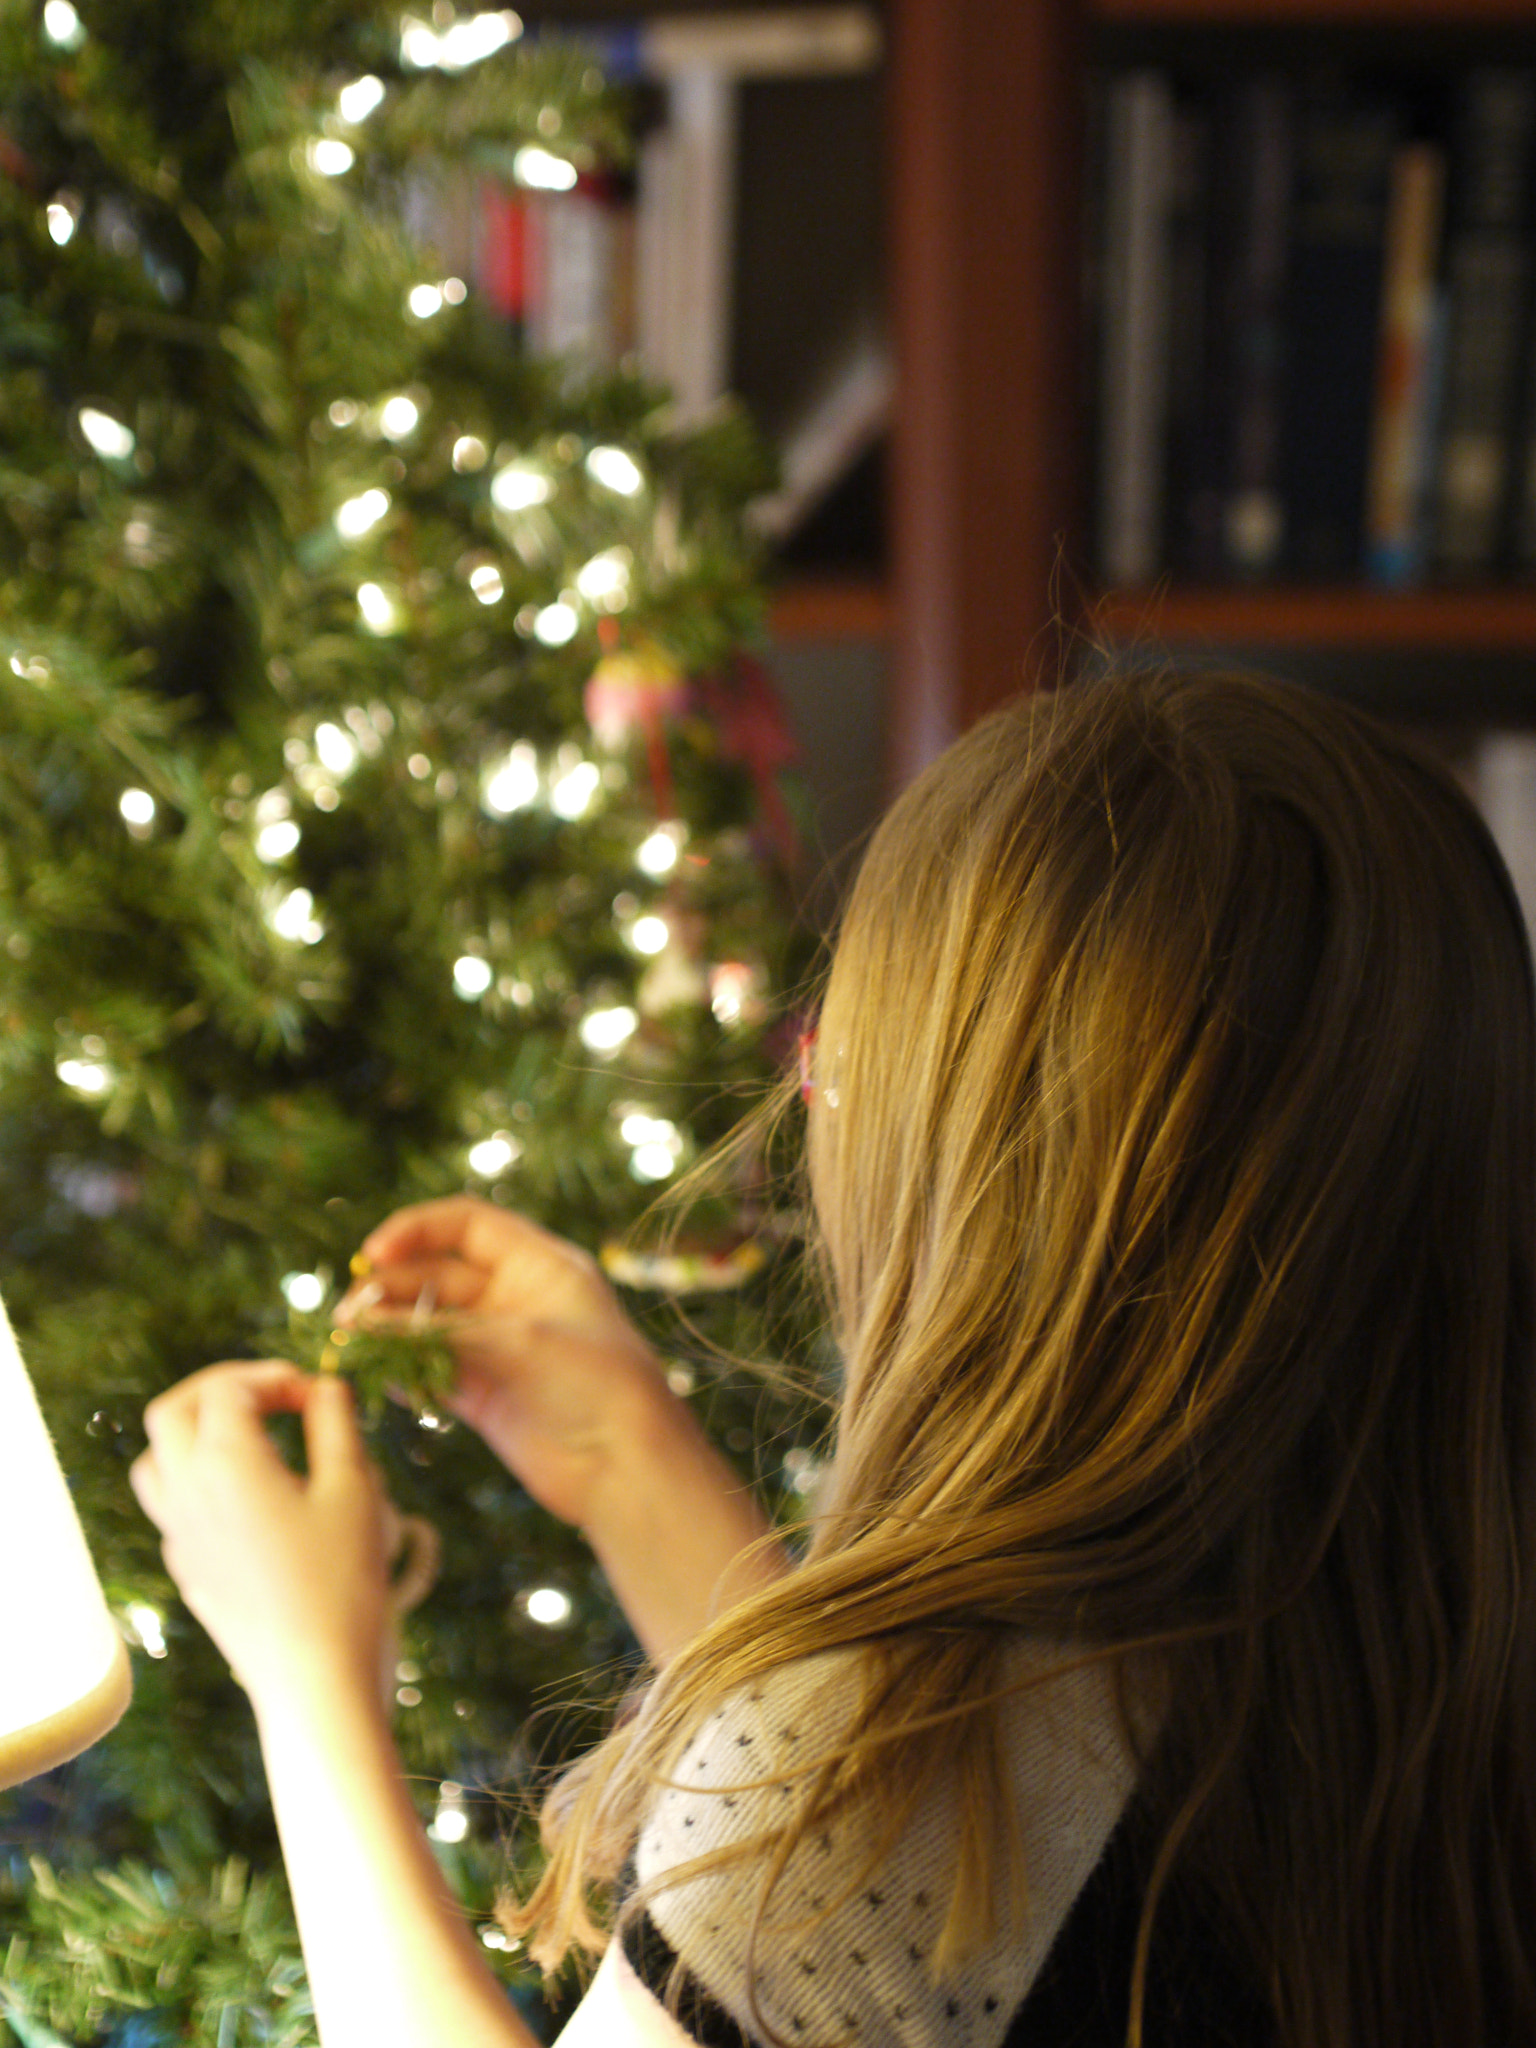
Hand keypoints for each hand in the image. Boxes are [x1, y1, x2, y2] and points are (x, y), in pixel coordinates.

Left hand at [130, 1363, 391, 1712]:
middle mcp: (185, 1493)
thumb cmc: (343, 1579)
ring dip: (194, 1433)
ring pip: (155, 1460)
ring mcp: (177, 1535)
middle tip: (272, 1395)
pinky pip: (171, 1506)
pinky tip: (251, 1498)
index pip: (228, 1388)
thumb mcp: (353, 1487)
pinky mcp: (186, 1570)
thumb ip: (334, 1423)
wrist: (314, 1678)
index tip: (318, 1396)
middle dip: (220, 1388)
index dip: (275, 1377)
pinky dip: (199, 1480)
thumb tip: (323, 1387)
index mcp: (224, 1462)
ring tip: (248, 1438)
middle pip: (171, 1411)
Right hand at [337, 1197, 673, 1529]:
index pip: (467, 1225)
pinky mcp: (486, 1395)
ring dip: (390, 1330)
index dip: (417, 1230)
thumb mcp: (519, 1341)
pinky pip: (432, 1371)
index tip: (373, 1252)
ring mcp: (499, 1348)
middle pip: (438, 1274)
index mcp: (539, 1265)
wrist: (627, 1466)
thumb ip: (441, 1331)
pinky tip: (378, 1375)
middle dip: (392, 1288)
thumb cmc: (595, 1383)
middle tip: (353, 1313)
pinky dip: (403, 1370)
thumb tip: (366, 1323)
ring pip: (429, 1325)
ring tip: (353, 1341)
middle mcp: (516, 1299)